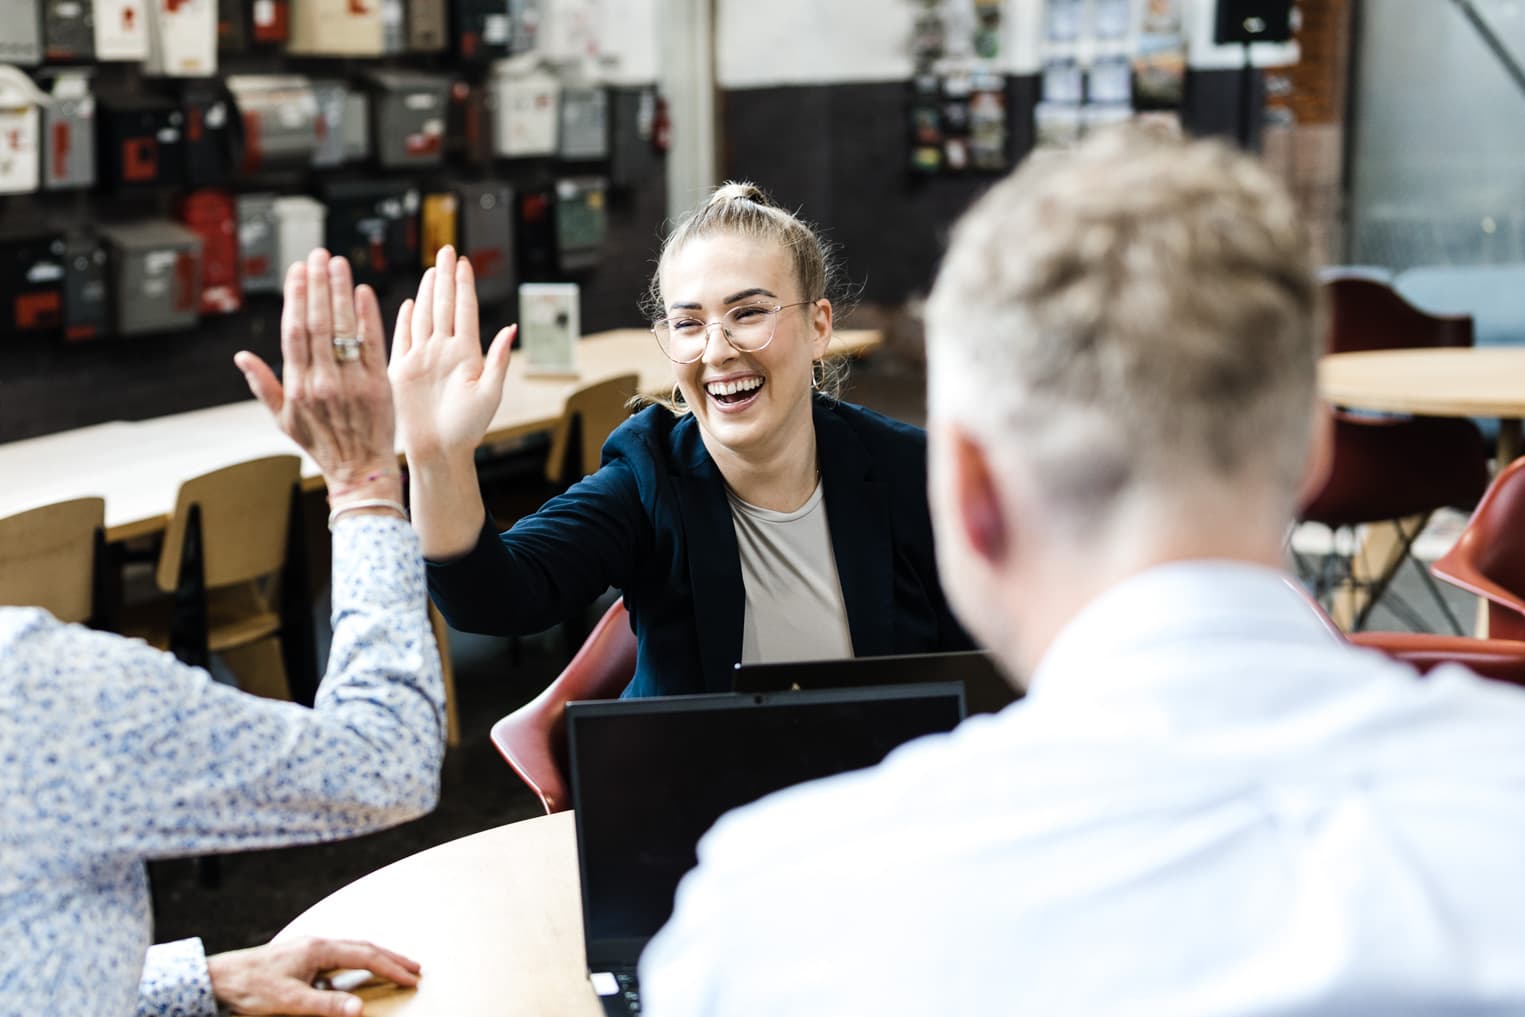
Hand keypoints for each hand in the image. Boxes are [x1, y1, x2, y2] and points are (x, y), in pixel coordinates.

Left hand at [207, 936, 421, 1015]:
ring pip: (353, 949)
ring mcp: (309, 948)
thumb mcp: (290, 1001)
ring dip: (377, 957)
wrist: (219, 978)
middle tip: (416, 968)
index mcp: (320, 949)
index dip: (392, 967)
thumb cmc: (251, 988)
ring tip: (395, 966)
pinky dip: (359, 961)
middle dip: (392, 958)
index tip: (412, 978)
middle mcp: (318, 943)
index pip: (366, 956)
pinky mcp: (301, 957)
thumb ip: (327, 1005)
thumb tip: (360, 1009)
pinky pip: (339, 955)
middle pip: (365, 947)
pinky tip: (357, 971)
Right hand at [236, 251, 399, 495]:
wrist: (361, 470)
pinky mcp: (378, 385)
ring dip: (340, 292)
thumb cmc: (321, 444)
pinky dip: (368, 317)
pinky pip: (372, 345)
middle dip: (317, 286)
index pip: (294, 332)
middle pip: (318, 324)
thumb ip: (263, 386)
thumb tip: (241, 356)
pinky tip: (364, 292)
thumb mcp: (284, 420)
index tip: (296, 271)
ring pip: (344, 329)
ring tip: (338, 263)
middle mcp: (323, 382)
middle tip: (318, 255)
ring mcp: (352, 383)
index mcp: (297, 387)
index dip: (295, 299)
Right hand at [388, 245, 514, 462]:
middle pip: (444, 305)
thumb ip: (499, 359)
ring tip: (433, 270)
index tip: (464, 262)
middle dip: (446, 277)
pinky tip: (411, 303)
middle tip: (447, 251)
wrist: (440, 450)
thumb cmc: (469, 428)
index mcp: (466, 353)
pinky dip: (405, 320)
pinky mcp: (402, 370)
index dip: (464, 285)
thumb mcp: (490, 393)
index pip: (465, 310)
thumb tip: (511, 328)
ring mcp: (422, 358)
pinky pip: (402, 338)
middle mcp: (443, 351)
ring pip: (425, 316)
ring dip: (429, 292)